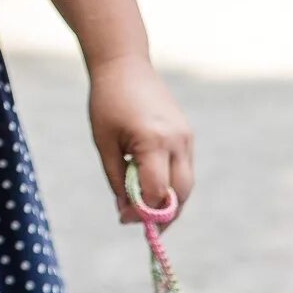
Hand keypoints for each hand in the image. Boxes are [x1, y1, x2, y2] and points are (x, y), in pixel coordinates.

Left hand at [87, 54, 192, 224]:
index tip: (125, 220)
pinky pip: (184, 170)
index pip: (158, 192)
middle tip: (145, 227)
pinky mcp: (188, 136)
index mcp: (153, 141)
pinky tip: (154, 188)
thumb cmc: (107, 102)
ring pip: (187, 185)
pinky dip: (172, 185)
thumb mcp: (104, 143)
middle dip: (165, 215)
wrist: (125, 64)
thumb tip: (127, 212)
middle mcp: (177, 142)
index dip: (143, 212)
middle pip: (181, 194)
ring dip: (171, 202)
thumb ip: (117, 179)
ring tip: (149, 211)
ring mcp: (186, 139)